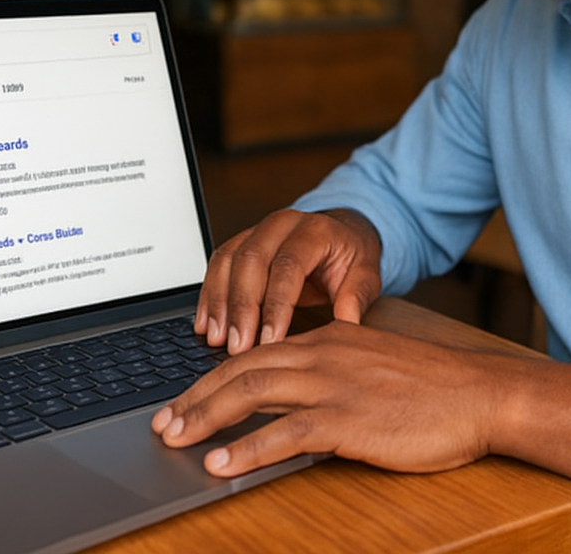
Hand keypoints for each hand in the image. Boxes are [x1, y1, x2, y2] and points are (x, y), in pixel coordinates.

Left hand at [151, 320, 506, 475]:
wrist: (481, 394)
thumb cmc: (435, 389)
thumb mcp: (374, 367)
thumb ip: (334, 374)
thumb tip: (297, 400)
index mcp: (329, 338)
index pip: (255, 353)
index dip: (212, 378)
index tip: (184, 400)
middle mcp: (323, 353)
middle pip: (241, 369)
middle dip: (195, 397)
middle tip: (163, 423)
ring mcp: (334, 385)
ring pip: (252, 393)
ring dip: (205, 418)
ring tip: (174, 440)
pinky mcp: (348, 419)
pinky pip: (284, 433)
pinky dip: (246, 448)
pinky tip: (220, 463)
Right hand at [197, 208, 381, 353]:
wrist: (340, 234)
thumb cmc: (351, 259)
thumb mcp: (365, 276)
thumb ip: (355, 298)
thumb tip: (346, 327)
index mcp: (314, 230)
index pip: (289, 266)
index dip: (276, 305)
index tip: (269, 341)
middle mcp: (282, 224)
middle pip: (251, 262)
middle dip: (241, 308)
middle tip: (237, 347)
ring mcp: (258, 230)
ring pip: (228, 261)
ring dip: (218, 303)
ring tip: (216, 339)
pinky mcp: (241, 242)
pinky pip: (217, 264)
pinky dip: (209, 295)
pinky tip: (205, 324)